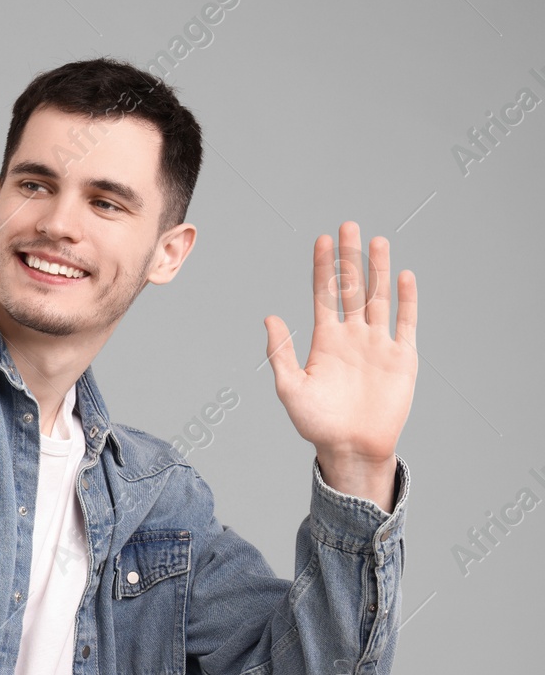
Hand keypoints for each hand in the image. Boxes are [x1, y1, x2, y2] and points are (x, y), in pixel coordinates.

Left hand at [263, 221, 417, 511]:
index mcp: (324, 340)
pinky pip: (405, 322)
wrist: (350, 448)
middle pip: (351, 288)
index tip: (322, 240)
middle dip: (350, 258)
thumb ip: (280, 352)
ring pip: (378, 298)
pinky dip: (406, 300)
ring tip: (377, 241)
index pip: (324, 294)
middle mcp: (352, 336)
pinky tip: (404, 276)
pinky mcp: (401, 357)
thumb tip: (268, 317)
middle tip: (348, 226)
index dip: (323, 267)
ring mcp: (378, 344)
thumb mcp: (290, 387)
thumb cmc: (316, 423)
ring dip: (378, 270)